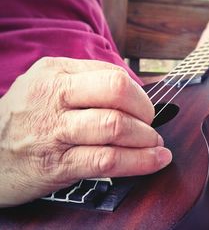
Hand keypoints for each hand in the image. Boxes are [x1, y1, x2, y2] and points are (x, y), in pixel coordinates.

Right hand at [0, 57, 171, 206]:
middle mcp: (53, 96)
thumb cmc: (26, 118)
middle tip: (150, 125)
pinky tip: (155, 160)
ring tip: (155, 144)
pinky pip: (107, 160)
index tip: (145, 109)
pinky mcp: (56, 165)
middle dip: (146, 111)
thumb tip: (134, 93)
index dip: (138, 94)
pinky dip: (139, 161)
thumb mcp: (47, 86)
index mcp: (55, 72)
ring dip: (146, 138)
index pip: (112, 74)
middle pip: (117, 92)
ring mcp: (53, 131)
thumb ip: (86, 82)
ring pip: (115, 126)